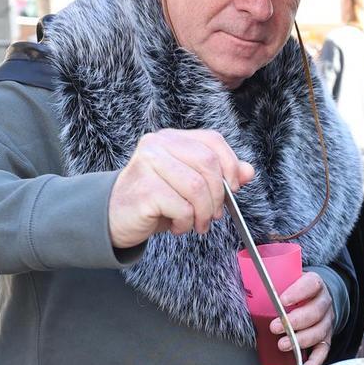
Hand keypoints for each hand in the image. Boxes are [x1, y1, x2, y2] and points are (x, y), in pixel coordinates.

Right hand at [108, 129, 252, 249]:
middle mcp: (158, 145)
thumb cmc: (154, 200)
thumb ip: (219, 175)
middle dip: (218, 196)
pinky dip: (186, 223)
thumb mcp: (189, 185)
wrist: (115, 217)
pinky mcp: (145, 189)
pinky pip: (183, 208)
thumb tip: (248, 171)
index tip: (233, 189)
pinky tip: (176, 226)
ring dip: (203, 214)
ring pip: (198, 189)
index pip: (213, 141)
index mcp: (171, 138)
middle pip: (209, 165)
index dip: (230, 166)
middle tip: (213, 215)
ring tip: (195, 224)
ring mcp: (149, 164)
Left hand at [273, 273, 334, 364]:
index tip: (282, 300)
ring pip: (319, 332)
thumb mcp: (286, 280)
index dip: (298, 292)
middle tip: (274, 327)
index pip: (311, 285)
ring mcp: (326, 321)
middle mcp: (324, 302)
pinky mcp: (326, 338)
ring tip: (282, 345)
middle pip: (315, 312)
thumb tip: (243, 285)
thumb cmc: (294, 290)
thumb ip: (269, 283)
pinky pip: (323, 351)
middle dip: (294, 321)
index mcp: (315, 284)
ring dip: (300, 340)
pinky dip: (314, 362)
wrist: (315, 298)